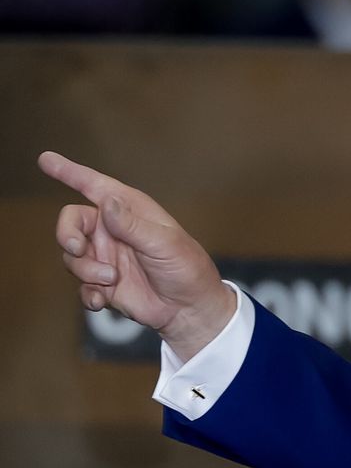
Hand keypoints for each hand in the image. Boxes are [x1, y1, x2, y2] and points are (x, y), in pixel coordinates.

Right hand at [39, 151, 236, 361]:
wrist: (189, 309)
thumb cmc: (186, 268)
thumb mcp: (164, 243)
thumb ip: (133, 225)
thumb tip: (107, 202)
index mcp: (131, 211)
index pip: (95, 186)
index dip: (70, 172)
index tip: (45, 159)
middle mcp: (113, 230)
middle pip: (71, 222)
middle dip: (66, 234)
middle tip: (77, 247)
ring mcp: (106, 257)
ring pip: (71, 256)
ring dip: (86, 270)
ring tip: (112, 279)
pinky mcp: (102, 283)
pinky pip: (79, 285)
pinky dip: (87, 293)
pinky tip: (103, 300)